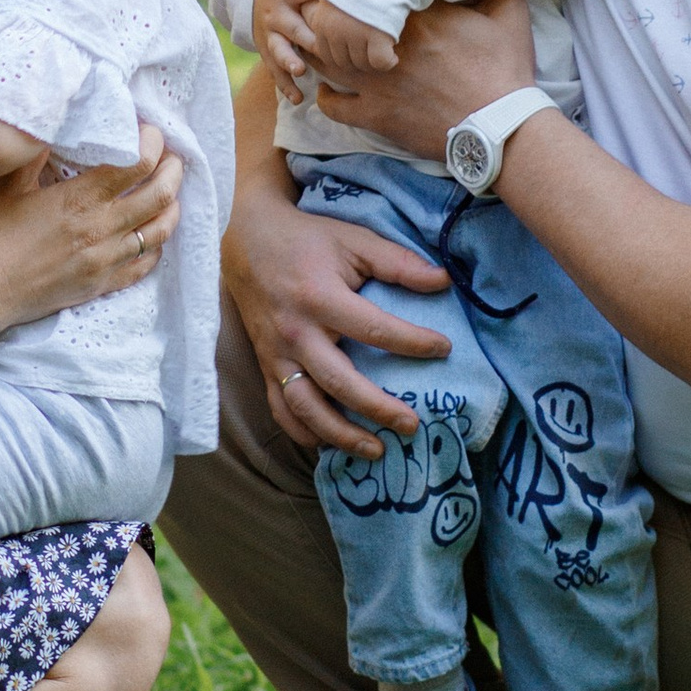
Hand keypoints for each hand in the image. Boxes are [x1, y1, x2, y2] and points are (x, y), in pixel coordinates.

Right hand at [0, 126, 182, 352]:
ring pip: (160, 231)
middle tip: (174, 159)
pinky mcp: (101, 285)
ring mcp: (105, 260)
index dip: (153, 143)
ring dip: (172, 208)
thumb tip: (54, 126)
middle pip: (160, 194)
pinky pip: (144, 265)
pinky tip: (153, 235)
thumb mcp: (9, 185)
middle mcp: (101, 228)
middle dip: (174, 171)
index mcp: (81, 199)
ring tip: (171, 193)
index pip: (137, 163)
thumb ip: (36, 154)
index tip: (151, 133)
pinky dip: (156, 246)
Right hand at [224, 158, 451, 458]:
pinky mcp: (265, 366)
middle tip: (412, 425)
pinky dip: (304, 432)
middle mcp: (296, 333)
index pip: (374, 329)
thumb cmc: (307, 241)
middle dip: (378, 409)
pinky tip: (329, 446)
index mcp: (320, 298)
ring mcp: (277, 355)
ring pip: (306, 407)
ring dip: (341, 435)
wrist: (246, 241)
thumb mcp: (354, 240)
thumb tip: (444, 282)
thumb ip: (398, 262)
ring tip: (376, 450)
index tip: (443, 349)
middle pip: (339, 382)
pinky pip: (281, 409)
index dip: (412, 343)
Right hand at [251, 0, 331, 87]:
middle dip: (309, 37)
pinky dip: (285, 85)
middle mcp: (275, 13)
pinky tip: (297, 97)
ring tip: (300, 70)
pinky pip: (275, 71)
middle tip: (325, 46)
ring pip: (279, 49)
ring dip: (289, 60)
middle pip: (293, 26)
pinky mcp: (267, 51)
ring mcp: (270, 34)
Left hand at [301, 0, 399, 80]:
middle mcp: (334, 29)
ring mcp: (354, 34)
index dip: (345, 55)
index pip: (326, 54)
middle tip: (373, 50)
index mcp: (322, 21)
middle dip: (360, 59)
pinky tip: (393, 54)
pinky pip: (380, 62)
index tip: (358, 47)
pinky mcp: (376, 37)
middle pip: (345, 62)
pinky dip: (388, 61)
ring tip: (384, 48)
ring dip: (374, 60)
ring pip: (363, 63)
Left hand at [313, 0, 538, 159]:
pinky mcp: (375, 115)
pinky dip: (327, 95)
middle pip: (330, 15)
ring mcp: (376, 83)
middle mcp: (386, 45)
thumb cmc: (505, 70)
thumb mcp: (509, 15)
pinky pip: (333, 104)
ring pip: (325, 58)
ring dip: (320, 47)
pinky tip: (330, 88)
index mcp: (415, 15)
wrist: (500, 126)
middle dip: (324, 3)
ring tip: (323, 41)